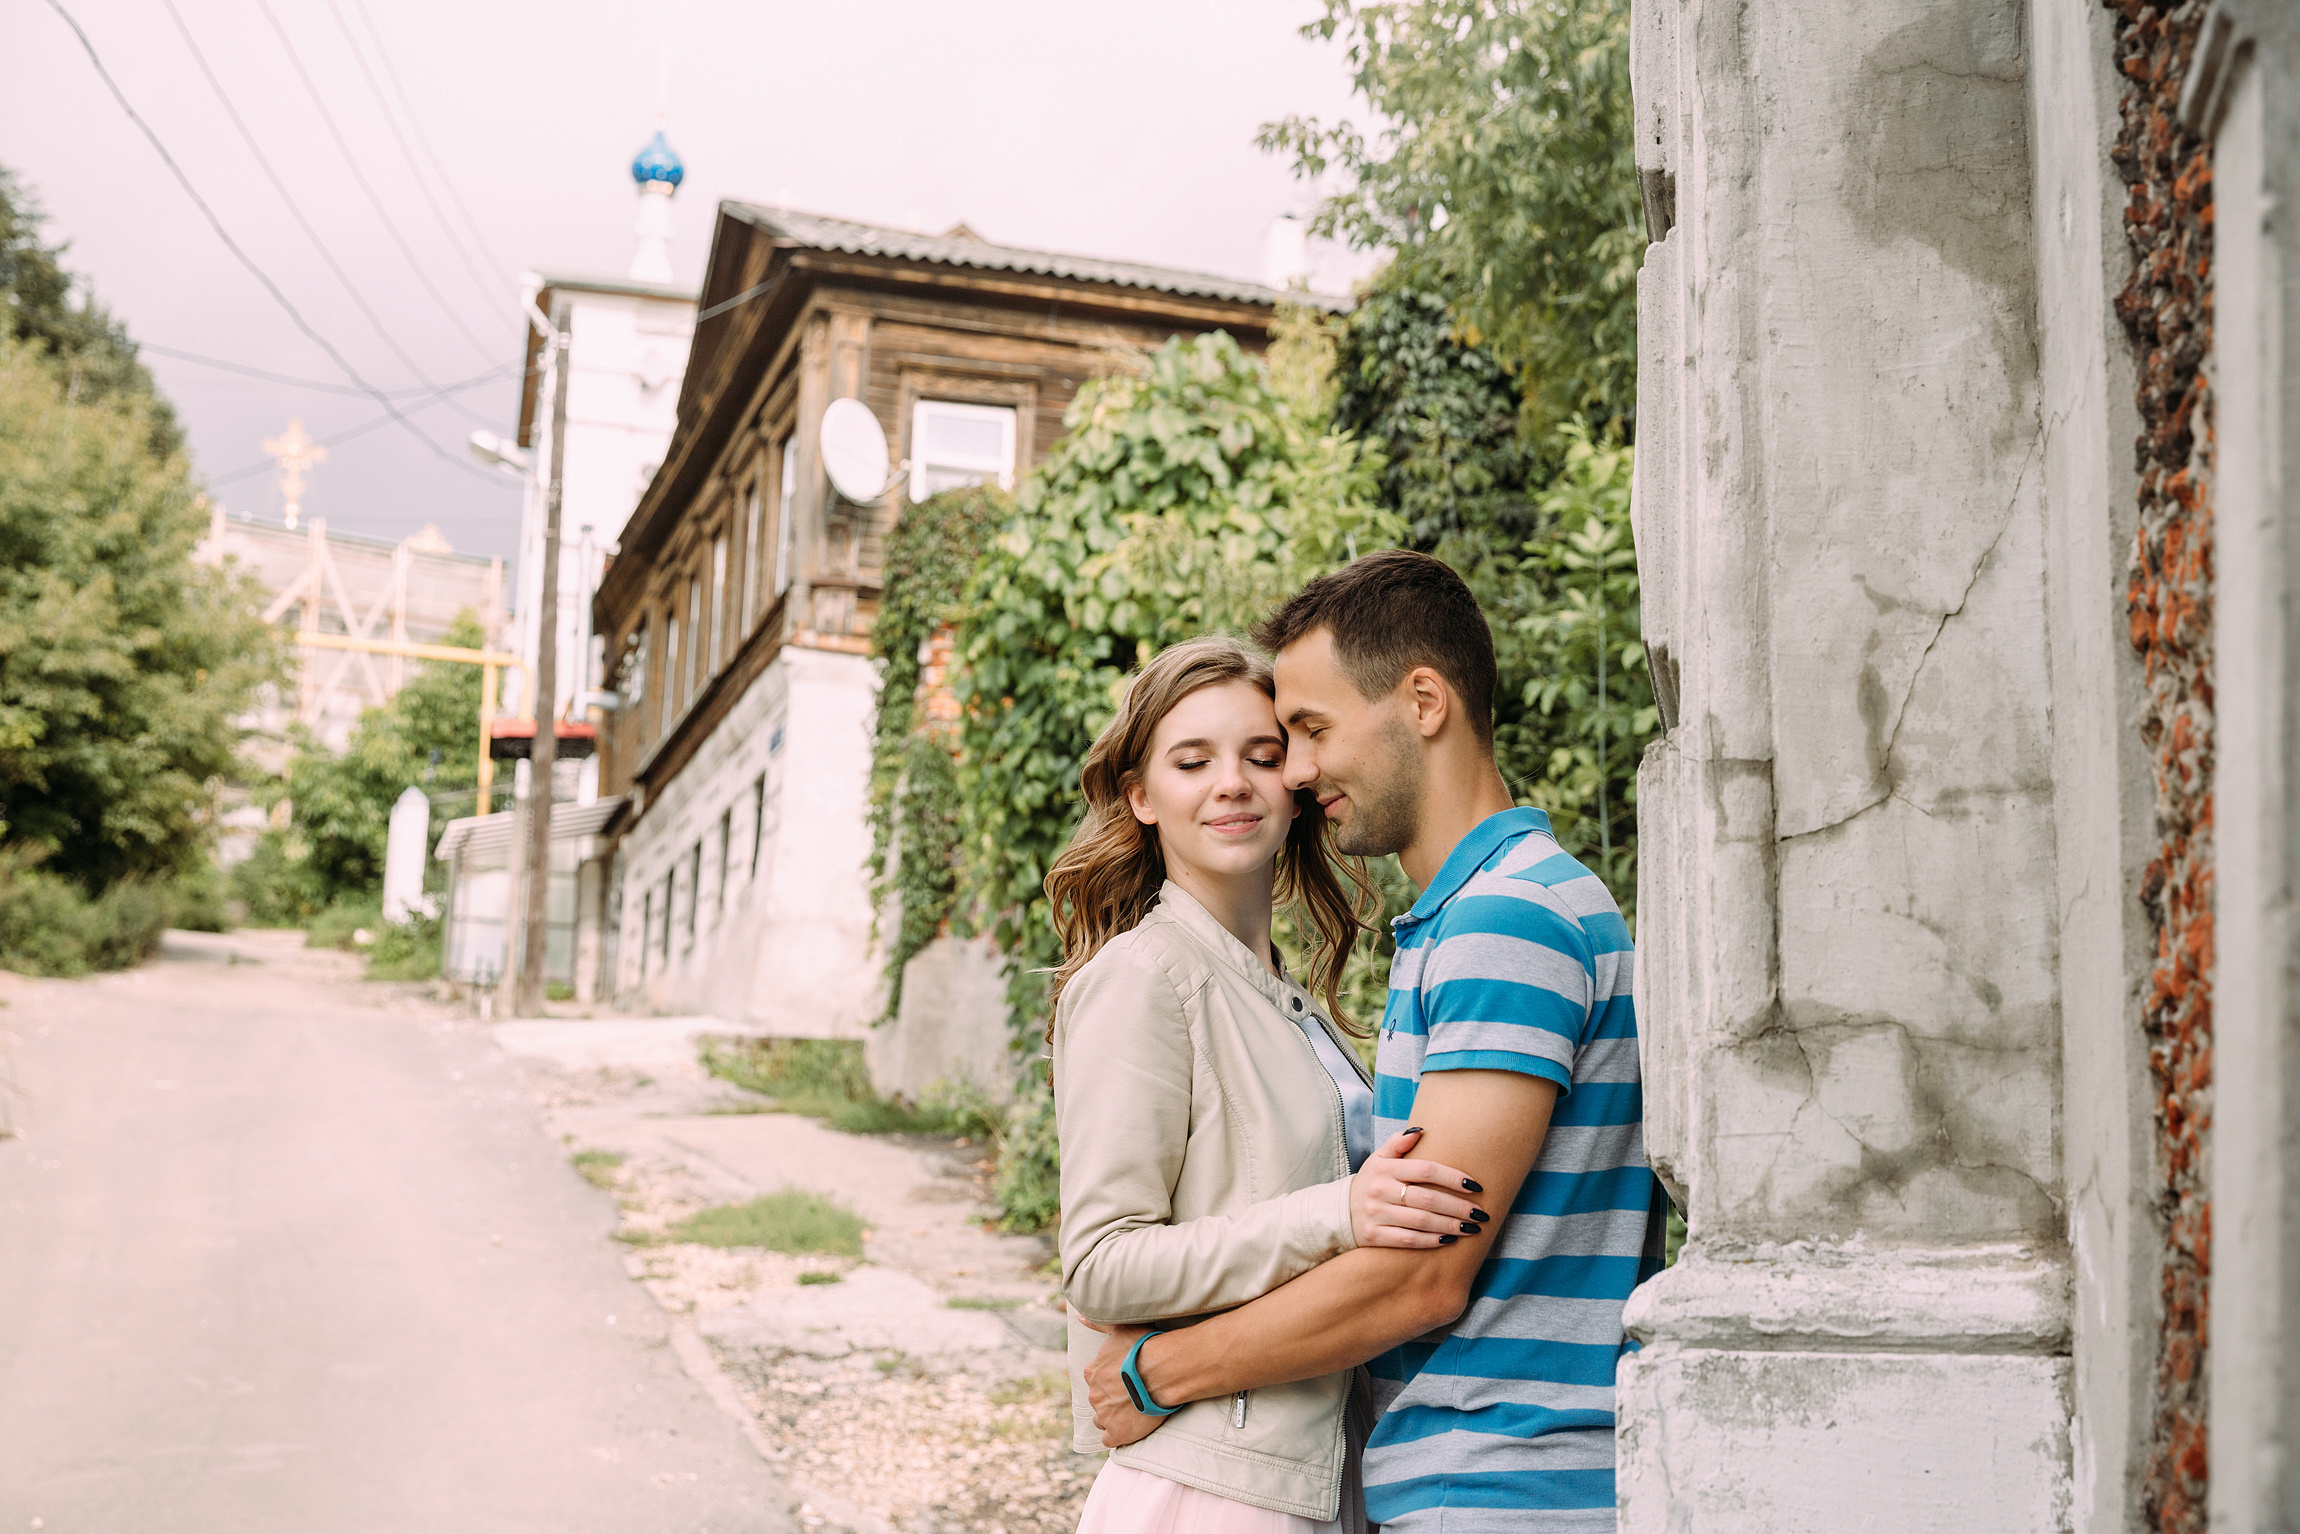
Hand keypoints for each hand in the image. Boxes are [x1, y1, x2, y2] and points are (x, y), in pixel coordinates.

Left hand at [1083, 1322, 1168, 1447]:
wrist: (1162, 1372)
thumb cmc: (1143, 1347)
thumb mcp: (1119, 1328)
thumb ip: (1098, 1323)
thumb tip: (1079, 1315)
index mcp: (1091, 1372)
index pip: (1094, 1380)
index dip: (1109, 1381)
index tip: (1123, 1379)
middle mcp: (1093, 1395)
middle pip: (1098, 1401)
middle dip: (1110, 1400)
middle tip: (1130, 1395)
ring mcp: (1104, 1415)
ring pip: (1101, 1421)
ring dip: (1112, 1418)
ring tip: (1131, 1412)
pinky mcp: (1117, 1433)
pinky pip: (1109, 1440)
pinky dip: (1117, 1435)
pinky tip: (1129, 1429)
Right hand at [1348, 1128, 1492, 1249]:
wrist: (1339, 1213)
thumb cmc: (1370, 1183)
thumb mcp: (1378, 1159)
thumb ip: (1398, 1143)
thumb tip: (1421, 1130)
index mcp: (1385, 1169)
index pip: (1426, 1170)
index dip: (1453, 1177)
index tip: (1475, 1186)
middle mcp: (1380, 1191)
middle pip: (1428, 1199)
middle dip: (1459, 1207)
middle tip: (1480, 1214)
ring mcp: (1377, 1215)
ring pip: (1421, 1222)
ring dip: (1450, 1226)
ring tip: (1471, 1228)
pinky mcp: (1374, 1237)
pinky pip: (1409, 1240)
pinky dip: (1431, 1241)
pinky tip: (1449, 1240)